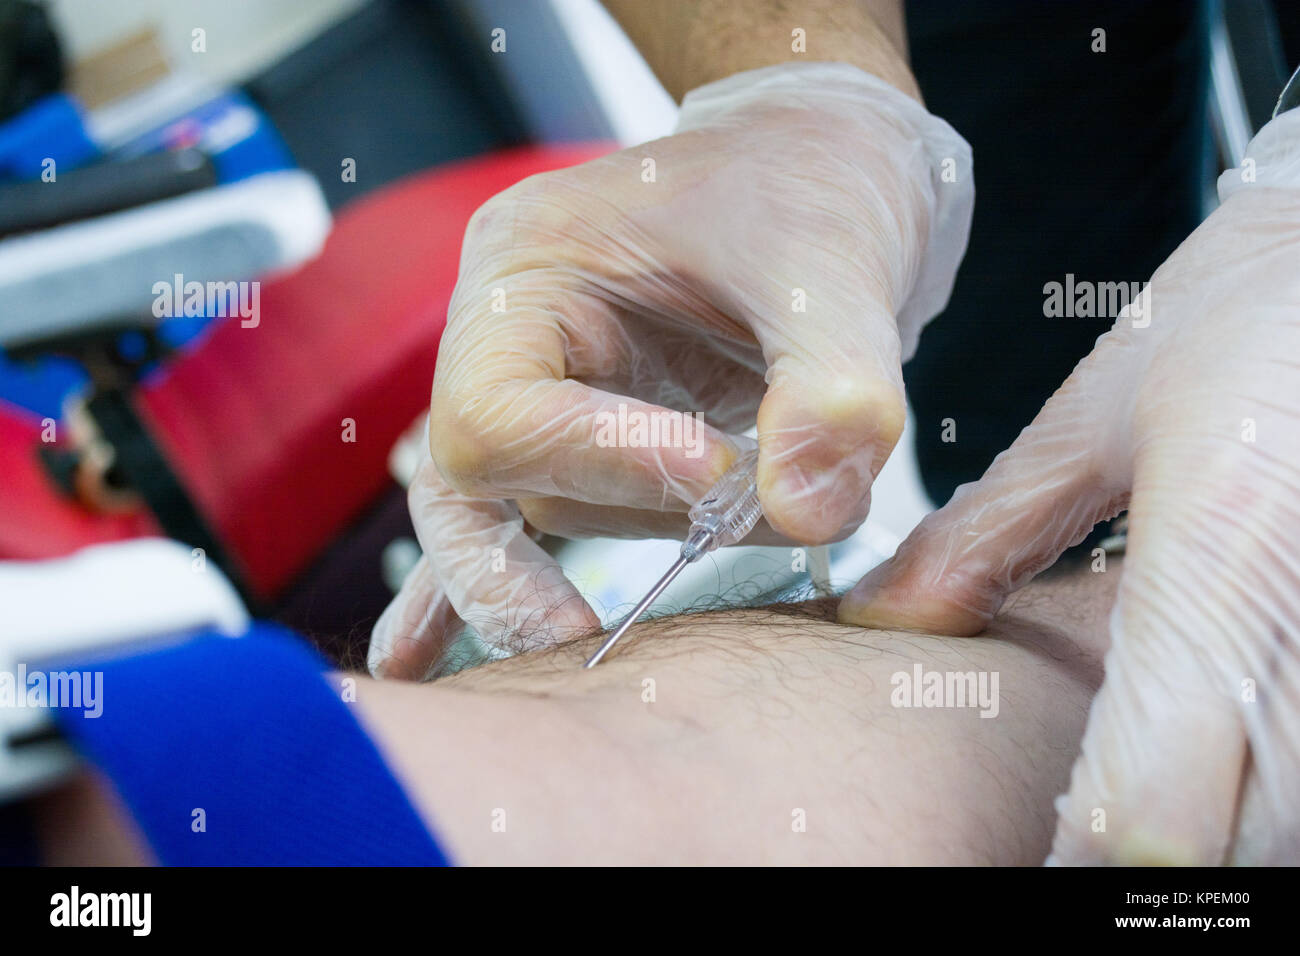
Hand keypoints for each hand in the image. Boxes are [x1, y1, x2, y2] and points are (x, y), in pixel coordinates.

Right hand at [370, 62, 971, 677]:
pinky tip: (415, 660)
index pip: (502, 411)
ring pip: (552, 521)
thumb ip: (834, 389)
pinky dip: (492, 591)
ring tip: (773, 499)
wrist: (822, 170)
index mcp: (529, 270)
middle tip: (584, 640)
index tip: (718, 468)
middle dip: (526, 570)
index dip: (599, 462)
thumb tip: (808, 514)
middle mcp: (515, 341)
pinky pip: (522, 526)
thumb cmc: (810, 183)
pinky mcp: (593, 443)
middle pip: (475, 489)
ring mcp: (547, 396)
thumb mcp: (835, 267)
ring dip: (663, 538)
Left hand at [839, 110, 1299, 863]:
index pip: (1147, 807)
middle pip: (1229, 849)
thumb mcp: (1096, 420)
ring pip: (1289, 827)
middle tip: (1058, 834)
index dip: (1079, 859)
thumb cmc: (1249, 313)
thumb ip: (983, 537)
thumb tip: (880, 618)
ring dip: (1208, 833)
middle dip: (1136, 857)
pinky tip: (1209, 751)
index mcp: (1212, 558)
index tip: (1026, 852)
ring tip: (1118, 797)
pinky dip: (1265, 789)